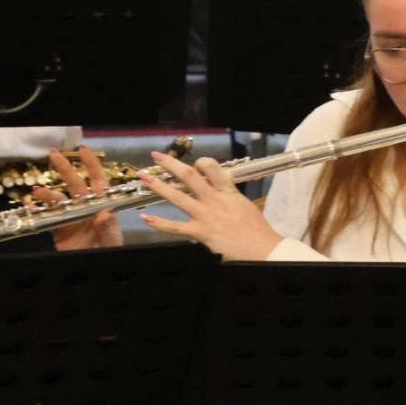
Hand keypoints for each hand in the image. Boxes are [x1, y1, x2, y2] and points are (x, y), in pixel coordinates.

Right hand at [36, 145, 124, 250]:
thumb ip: (107, 227)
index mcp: (101, 204)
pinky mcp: (59, 229)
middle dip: (65, 168)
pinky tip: (31, 207)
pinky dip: (38, 211)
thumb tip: (104, 215)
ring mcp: (71, 216)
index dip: (91, 164)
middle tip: (54, 154)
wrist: (96, 264)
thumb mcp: (111, 238)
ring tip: (37, 191)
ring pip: (58, 200)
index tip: (82, 150)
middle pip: (75, 183)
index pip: (97, 180)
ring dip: (47, 193)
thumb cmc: (109, 247)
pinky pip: (47, 217)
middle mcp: (85, 207)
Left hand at [136, 151, 284, 259]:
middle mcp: (214, 200)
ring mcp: (205, 216)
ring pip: (177, 197)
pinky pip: (175, 227)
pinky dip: (159, 223)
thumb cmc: (255, 228)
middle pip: (189, 176)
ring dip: (158, 186)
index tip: (194, 162)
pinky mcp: (200, 232)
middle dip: (170, 164)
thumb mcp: (243, 203)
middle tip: (157, 156)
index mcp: (227, 191)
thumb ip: (228, 194)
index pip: (211, 167)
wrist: (260, 248)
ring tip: (145, 178)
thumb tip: (218, 186)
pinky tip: (145, 218)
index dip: (200, 161)